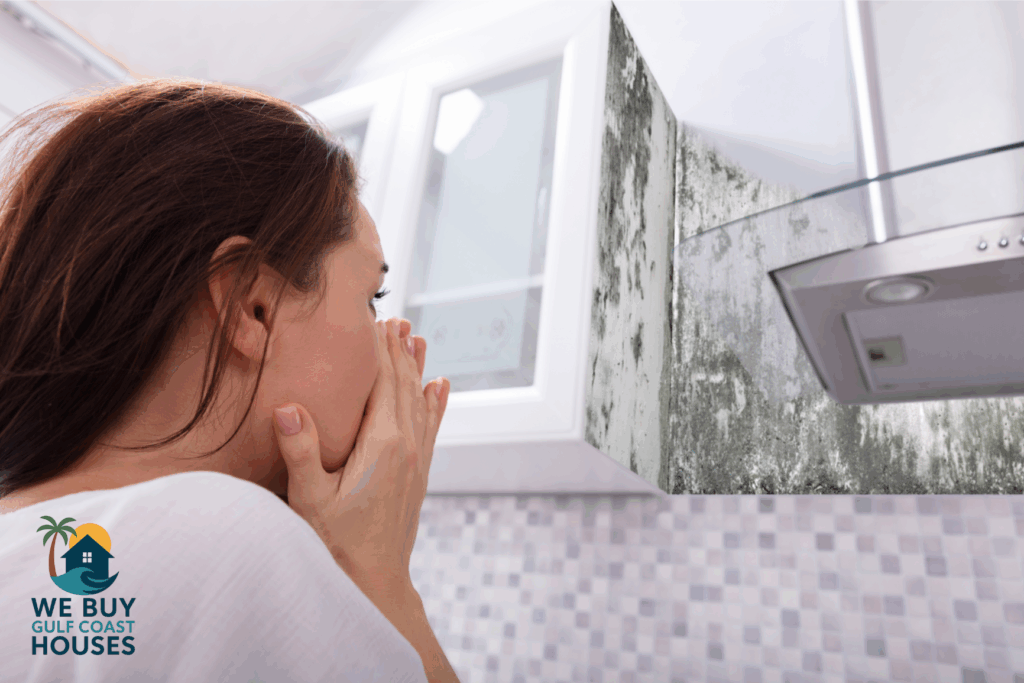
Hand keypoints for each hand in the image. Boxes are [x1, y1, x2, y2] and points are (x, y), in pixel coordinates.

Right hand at [272, 317, 448, 602]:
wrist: (375, 583)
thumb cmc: (336, 544)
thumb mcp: (310, 499)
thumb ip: (301, 451)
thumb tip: (287, 405)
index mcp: (383, 444)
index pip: (383, 384)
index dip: (380, 351)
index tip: (377, 319)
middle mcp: (407, 446)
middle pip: (405, 386)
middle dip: (400, 351)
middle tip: (397, 319)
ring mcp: (417, 460)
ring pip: (420, 402)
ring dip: (418, 369)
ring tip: (419, 338)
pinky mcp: (418, 474)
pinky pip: (430, 426)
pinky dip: (435, 402)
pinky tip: (440, 387)